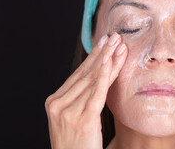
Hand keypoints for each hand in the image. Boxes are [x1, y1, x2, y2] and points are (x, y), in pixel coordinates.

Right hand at [45, 32, 127, 148]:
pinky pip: (97, 93)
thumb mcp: (72, 119)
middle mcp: (58, 104)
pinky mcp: (83, 119)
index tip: (103, 42)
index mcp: (54, 102)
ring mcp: (69, 111)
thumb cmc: (76, 145)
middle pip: (86, 74)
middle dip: (102, 53)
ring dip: (108, 60)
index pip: (78, 74)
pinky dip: (106, 75)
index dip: (93, 57)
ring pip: (94, 80)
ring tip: (119, 45)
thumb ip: (80, 99)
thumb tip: (98, 78)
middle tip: (114, 36)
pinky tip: (112, 62)